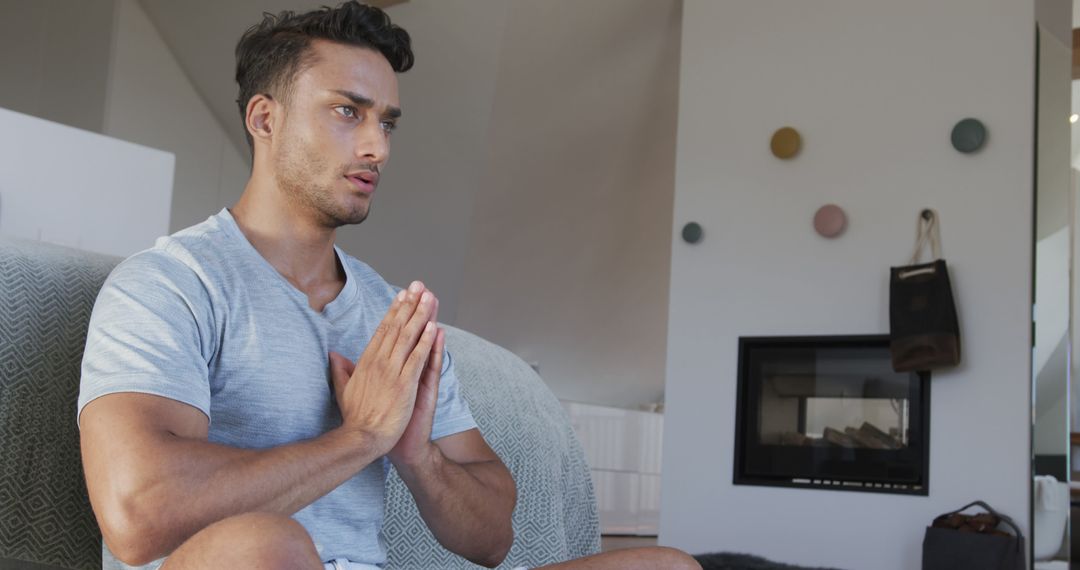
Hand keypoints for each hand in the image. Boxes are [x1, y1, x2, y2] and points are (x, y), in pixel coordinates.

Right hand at [328, 281, 438, 455]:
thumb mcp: (343, 390)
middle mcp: (379, 362)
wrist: (362, 439)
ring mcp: (392, 371)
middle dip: (409, 304)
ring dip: (420, 315)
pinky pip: (418, 358)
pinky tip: (434, 326)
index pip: (382, 330)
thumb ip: (340, 370)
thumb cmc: (355, 418)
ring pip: (408, 337)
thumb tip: (333, 354)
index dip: (394, 311)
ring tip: (429, 297)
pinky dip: (426, 341)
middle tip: (419, 286)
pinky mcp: (405, 384)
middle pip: (397, 327)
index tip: (402, 295)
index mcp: (366, 362)